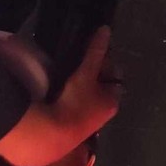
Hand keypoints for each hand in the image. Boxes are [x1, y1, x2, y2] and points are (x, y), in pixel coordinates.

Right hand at [0, 27, 119, 165]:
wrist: (51, 136)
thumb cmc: (75, 102)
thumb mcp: (86, 73)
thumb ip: (96, 51)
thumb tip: (106, 29)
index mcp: (113, 101)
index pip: (114, 74)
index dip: (106, 61)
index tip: (93, 53)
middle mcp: (104, 114)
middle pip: (102, 86)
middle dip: (93, 73)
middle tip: (81, 62)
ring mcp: (89, 123)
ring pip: (88, 96)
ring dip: (81, 85)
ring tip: (71, 73)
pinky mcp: (73, 127)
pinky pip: (76, 105)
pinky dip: (72, 96)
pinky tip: (63, 89)